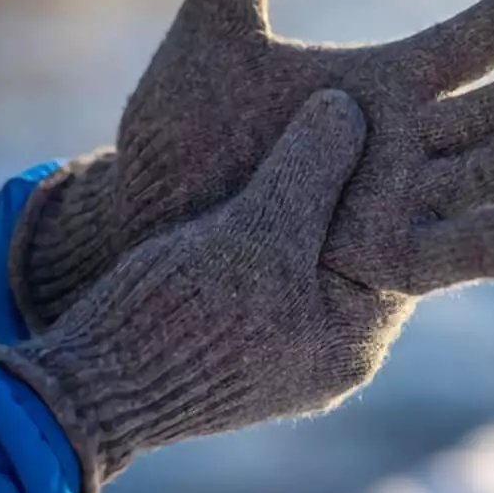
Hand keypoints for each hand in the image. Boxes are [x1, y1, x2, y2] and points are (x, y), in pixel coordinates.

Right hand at [0, 92, 409, 492]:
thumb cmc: (176, 317)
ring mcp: (288, 352)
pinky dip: (265, 228)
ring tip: (284, 138)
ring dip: (299, 203)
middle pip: (359, 250)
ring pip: (311, 258)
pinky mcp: (244, 343)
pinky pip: (273, 272)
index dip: (394, 175)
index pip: (406, 243)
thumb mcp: (252, 231)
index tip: (384, 115)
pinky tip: (244, 184)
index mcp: (355, 339)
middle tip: (336, 114)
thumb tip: (348, 105)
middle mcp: (333, 354)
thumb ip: (306, 168)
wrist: (87, 387)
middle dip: (346, 188)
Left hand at [12, 0, 493, 328]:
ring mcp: (393, 208)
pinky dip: (473, 247)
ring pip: (484, 182)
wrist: (145, 216)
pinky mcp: (366, 267)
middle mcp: (404, 147)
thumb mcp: (209, 36)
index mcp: (382, 87)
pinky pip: (430, 260)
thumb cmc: (178, 132)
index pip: (466, 45)